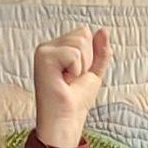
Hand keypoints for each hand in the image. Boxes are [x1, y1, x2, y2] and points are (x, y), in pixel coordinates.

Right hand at [33, 26, 110, 147]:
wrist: (67, 118)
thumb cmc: (76, 99)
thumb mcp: (94, 71)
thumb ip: (100, 51)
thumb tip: (103, 29)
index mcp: (58, 47)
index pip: (84, 32)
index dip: (90, 55)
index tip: (77, 74)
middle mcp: (48, 46)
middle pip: (83, 34)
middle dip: (87, 60)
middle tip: (72, 79)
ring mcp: (44, 50)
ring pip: (80, 42)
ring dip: (81, 67)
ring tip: (67, 80)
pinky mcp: (43, 56)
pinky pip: (74, 53)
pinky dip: (75, 70)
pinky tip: (63, 81)